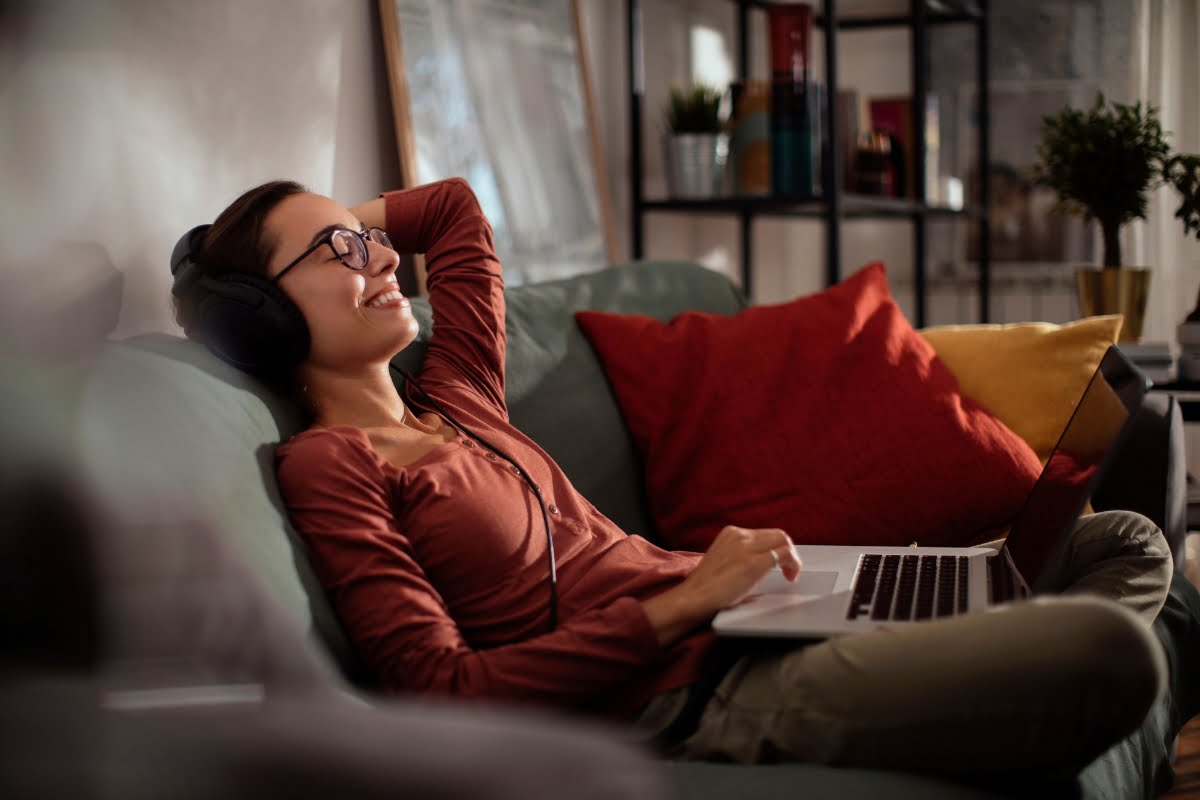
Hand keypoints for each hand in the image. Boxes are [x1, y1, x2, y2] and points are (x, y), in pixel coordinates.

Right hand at [684, 526, 802, 609]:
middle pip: (778, 535)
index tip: (779, 564)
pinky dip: (793, 564)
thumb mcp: (725, 558)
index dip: (777, 548)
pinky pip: (784, 555)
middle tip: (788, 571)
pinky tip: (789, 577)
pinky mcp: (753, 563)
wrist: (694, 597)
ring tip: (789, 575)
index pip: (766, 534)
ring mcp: (746, 548)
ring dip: (791, 558)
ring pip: (784, 541)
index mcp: (731, 533)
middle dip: (788, 552)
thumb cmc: (708, 586)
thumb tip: (767, 559)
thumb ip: (743, 553)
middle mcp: (739, 535)